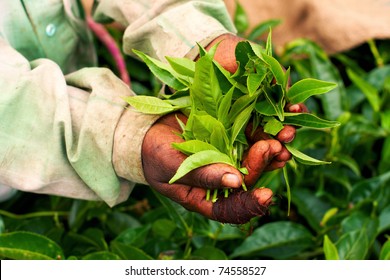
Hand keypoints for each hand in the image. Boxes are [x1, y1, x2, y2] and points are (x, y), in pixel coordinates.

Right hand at [141, 113, 294, 223]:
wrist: (148, 130)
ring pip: (260, 150)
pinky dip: (269, 118)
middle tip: (274, 147)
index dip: (251, 204)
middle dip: (267, 161)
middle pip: (253, 174)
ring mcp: (232, 152)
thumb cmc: (155, 156)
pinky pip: (254, 126)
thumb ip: (202, 175)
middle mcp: (226, 175)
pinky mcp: (233, 130)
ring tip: (287, 131)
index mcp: (210, 195)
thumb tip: (236, 181)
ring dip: (277, 140)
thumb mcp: (173, 167)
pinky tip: (284, 110)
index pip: (234, 207)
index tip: (266, 195)